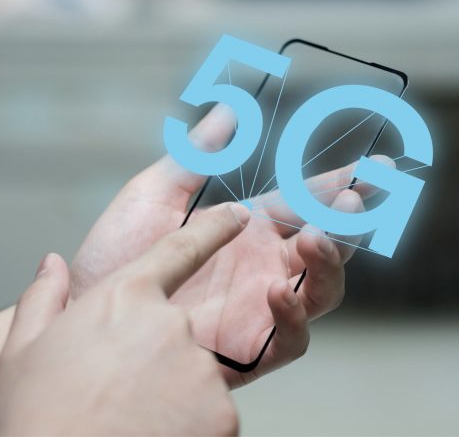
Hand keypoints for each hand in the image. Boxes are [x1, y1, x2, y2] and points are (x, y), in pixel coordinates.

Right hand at [0, 203, 247, 435]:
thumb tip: (52, 265)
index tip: (237, 216)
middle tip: (120, 389)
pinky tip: (153, 432)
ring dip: (172, 393)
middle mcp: (173, 323)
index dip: (214, 229)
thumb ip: (45, 297)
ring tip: (131, 417)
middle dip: (157, 356)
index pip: (182, 250)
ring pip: (195, 374)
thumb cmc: (38, 415)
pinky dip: (189, 423)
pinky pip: (211, 410)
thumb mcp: (24, 349)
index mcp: (128, 297)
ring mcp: (201, 367)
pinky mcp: (222, 411)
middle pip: (179, 330)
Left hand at [70, 104, 390, 386]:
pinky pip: (294, 337)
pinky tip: (277, 288)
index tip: (375, 165)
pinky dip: (296, 314)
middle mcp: (265, 265)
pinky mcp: (250, 347)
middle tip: (352, 199)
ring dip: (331, 262)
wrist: (83, 311)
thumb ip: (193, 159)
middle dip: (350, 221)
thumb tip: (229, 112)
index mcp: (250, 227)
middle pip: (329, 244)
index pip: (308, 202)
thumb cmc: (114, 255)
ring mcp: (261, 306)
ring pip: (324, 288)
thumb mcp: (153, 196)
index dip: (341, 184)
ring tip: (314, 237)